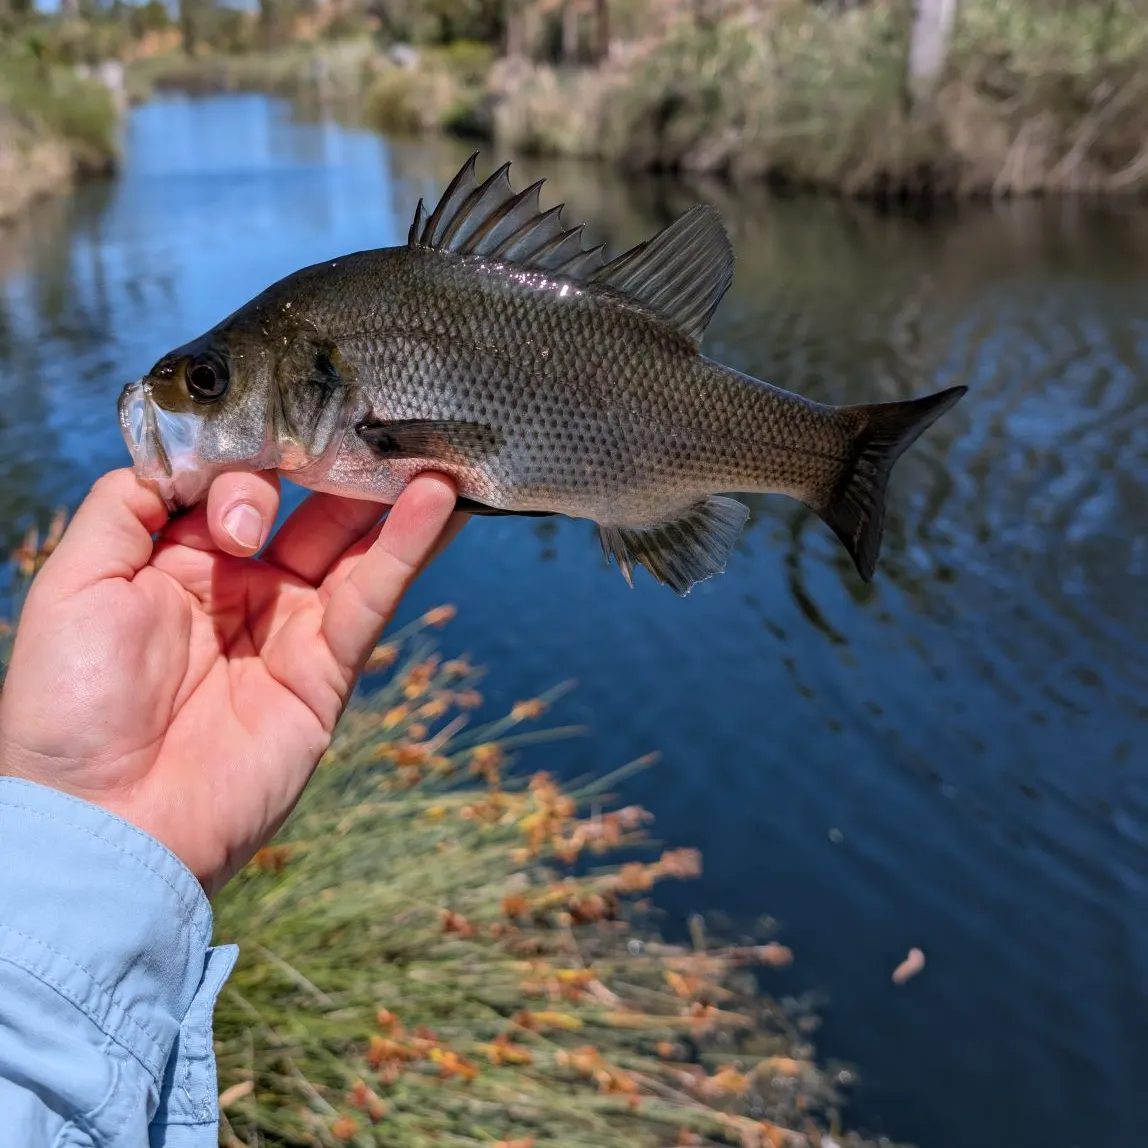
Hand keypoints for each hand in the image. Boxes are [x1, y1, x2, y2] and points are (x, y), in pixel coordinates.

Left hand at [0, 468, 463, 895]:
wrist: (105, 823)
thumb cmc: (69, 708)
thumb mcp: (75, 583)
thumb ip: (126, 504)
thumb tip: (189, 454)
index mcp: (176, 563)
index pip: (233, 484)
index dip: (250, 455)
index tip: (262, 433)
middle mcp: (239, 588)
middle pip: (302, 508)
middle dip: (335, 462)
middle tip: (376, 413)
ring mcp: (288, 627)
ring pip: (350, 546)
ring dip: (390, 495)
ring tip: (429, 444)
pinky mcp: (327, 669)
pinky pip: (371, 597)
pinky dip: (406, 548)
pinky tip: (434, 501)